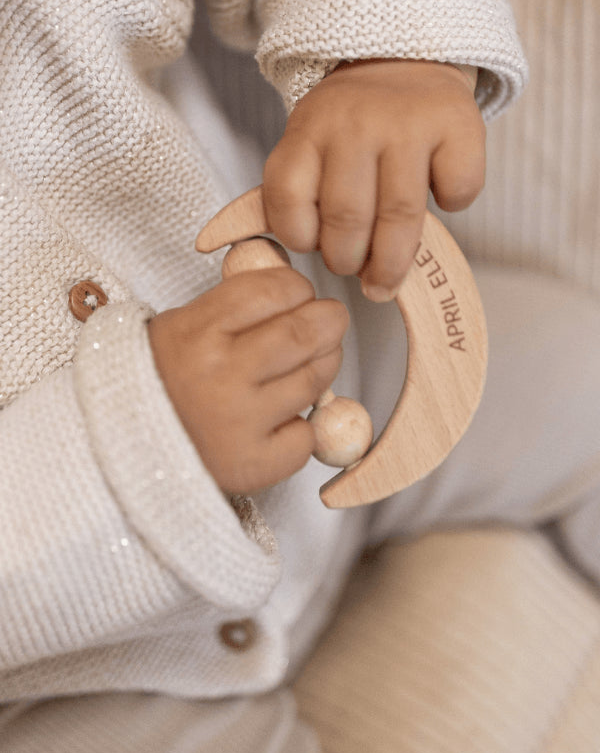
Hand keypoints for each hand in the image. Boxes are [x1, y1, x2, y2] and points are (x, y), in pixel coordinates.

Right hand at [147, 268, 348, 493]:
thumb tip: (296, 294)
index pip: (273, 291)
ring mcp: (239, 422)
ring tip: (310, 364)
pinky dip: (301, 425)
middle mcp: (219, 375)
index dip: (298, 288)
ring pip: (313, 381)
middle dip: (329, 321)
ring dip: (323, 366)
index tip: (301, 293)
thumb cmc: (159, 382)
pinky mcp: (252, 464)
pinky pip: (305, 436)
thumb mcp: (181, 327)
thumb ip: (234, 308)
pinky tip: (279, 420)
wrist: (118, 450)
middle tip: (330, 320)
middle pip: (304, 334)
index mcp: (196, 332)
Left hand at [263, 59, 484, 300]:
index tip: (313, 246)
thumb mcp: (311, 142)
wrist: (405, 59)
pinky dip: (452, 207)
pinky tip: (439, 197)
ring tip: (386, 276)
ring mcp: (408, 122)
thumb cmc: (354, 124)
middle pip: (346, 218)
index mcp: (309, 128)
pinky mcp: (457, 124)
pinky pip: (456, 192)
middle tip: (355, 270)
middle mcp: (355, 122)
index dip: (299, 237)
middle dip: (347, 261)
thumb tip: (309, 258)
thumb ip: (301, 192)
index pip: (288, 197)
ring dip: (391, 261)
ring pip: (399, 216)